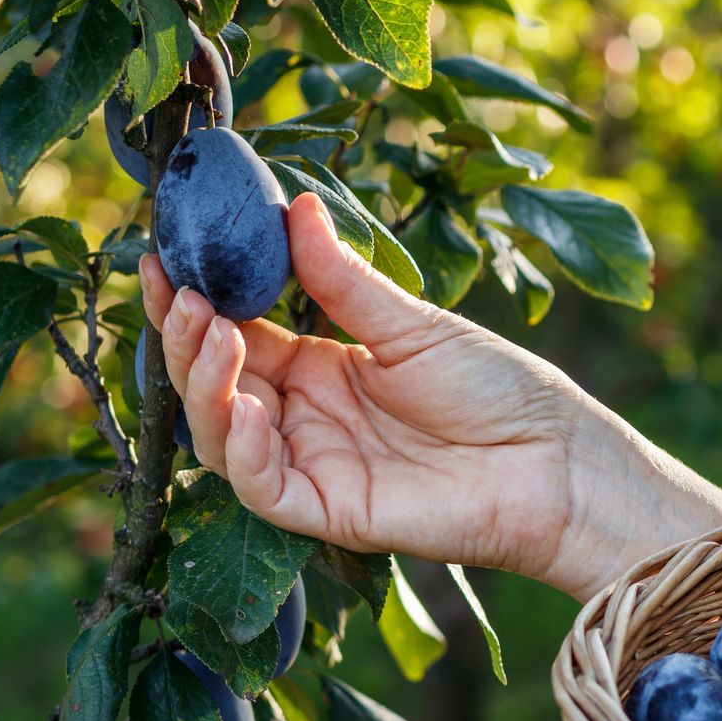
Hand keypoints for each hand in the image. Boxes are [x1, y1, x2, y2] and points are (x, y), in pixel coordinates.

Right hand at [141, 193, 721, 597]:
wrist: (557, 461)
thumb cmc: (501, 392)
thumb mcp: (413, 324)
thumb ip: (344, 281)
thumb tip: (295, 209)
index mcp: (321, 368)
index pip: (236, 331)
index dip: (196, 299)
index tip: (164, 255)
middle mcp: (306, 418)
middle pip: (216, 382)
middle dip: (188, 336)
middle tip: (181, 290)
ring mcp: (313, 465)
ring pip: (223, 434)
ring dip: (204, 383)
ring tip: (210, 330)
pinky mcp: (328, 511)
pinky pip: (262, 486)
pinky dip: (240, 447)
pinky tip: (241, 404)